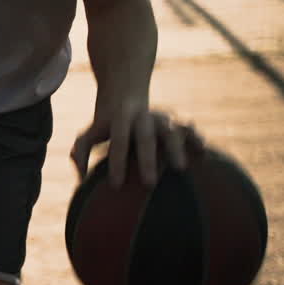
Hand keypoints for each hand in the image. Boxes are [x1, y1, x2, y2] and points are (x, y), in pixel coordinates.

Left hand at [71, 98, 204, 187]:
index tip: (116, 185)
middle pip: (145, 137)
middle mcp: (143, 117)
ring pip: (171, 132)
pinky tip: (202, 155)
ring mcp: (163, 119)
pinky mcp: (178, 123)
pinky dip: (196, 140)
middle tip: (149, 184)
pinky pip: (190, 131)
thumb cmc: (106, 127)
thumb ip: (81, 151)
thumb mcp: (89, 134)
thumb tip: (81, 176)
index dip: (117, 162)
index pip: (118, 141)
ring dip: (176, 149)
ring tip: (180, 169)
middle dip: (147, 159)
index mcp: (121, 119)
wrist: (126, 100)